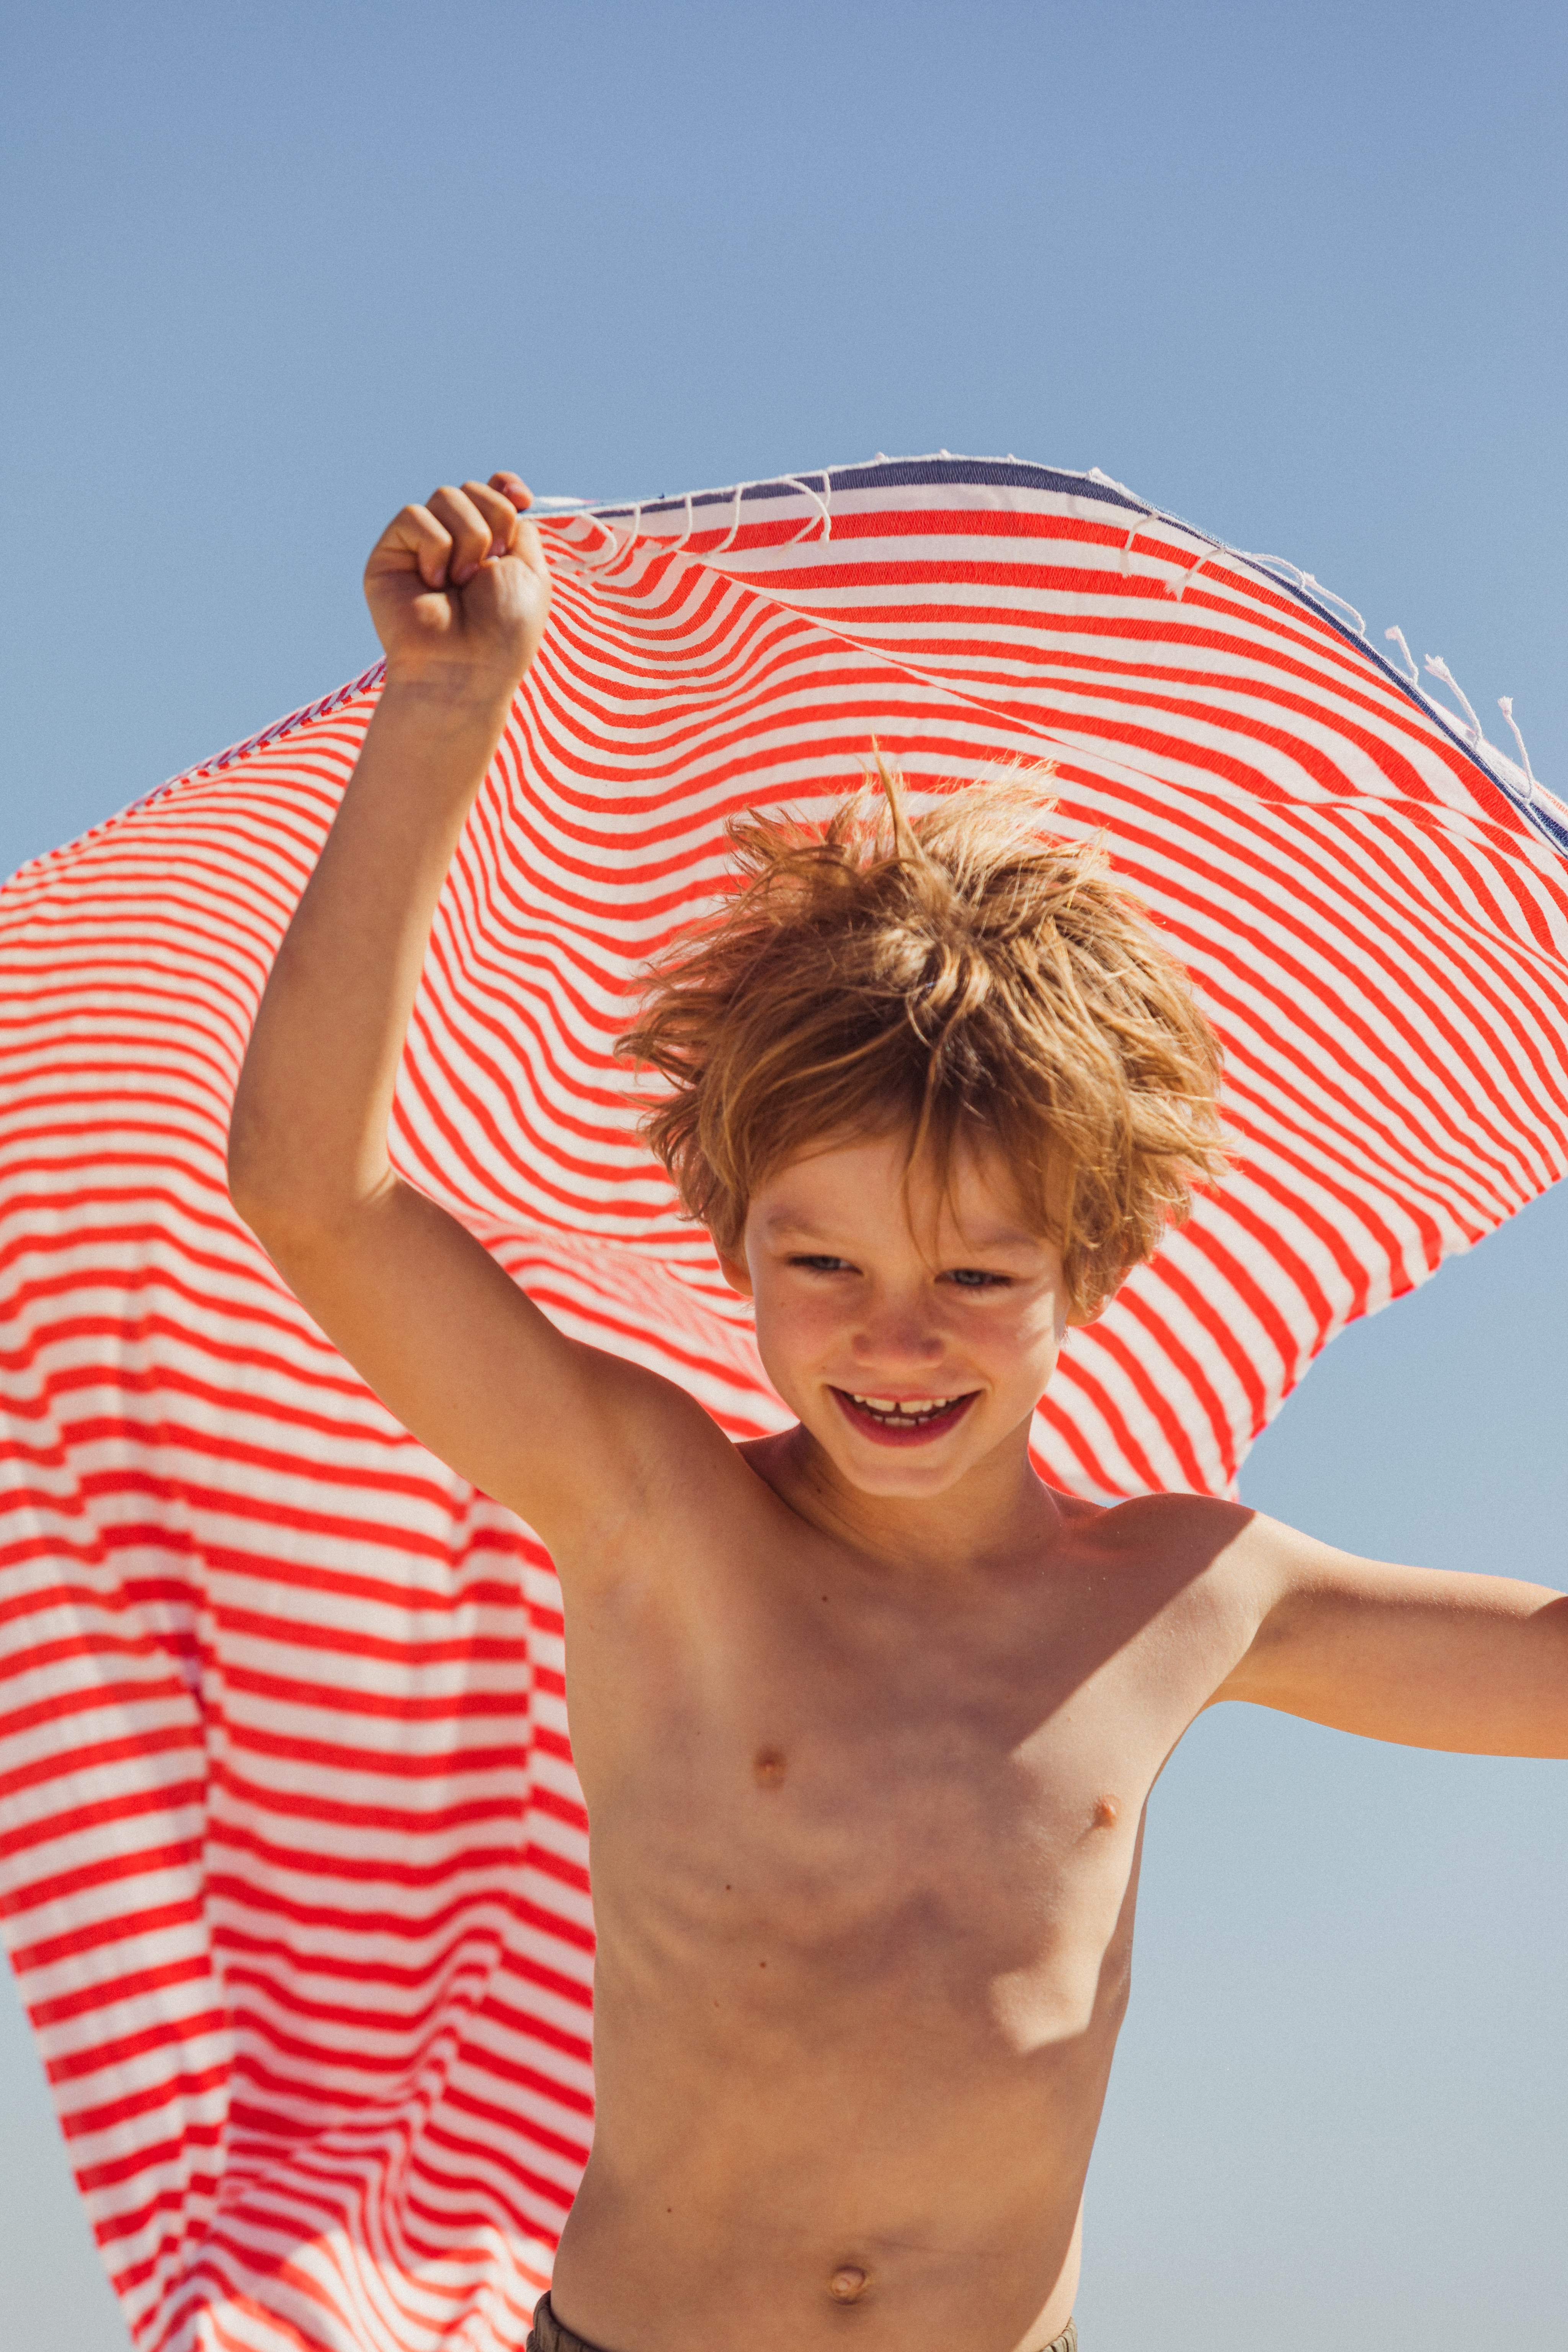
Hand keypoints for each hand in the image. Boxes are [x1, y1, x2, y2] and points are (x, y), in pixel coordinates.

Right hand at [363, 472, 551, 699]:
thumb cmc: (504, 632)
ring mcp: (420, 548)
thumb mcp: (531, 572)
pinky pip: (415, 515)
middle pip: (472, 489)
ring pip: (445, 496)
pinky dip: (434, 548)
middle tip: (488, 570)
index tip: (521, 500)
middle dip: (492, 522)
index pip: (493, 489)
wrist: (467, 668)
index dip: (505, 487)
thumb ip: (521, 526)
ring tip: (460, 584)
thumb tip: (509, 491)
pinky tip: (433, 584)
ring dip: (467, 539)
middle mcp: (454, 543)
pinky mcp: (389, 554)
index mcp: (490, 547)